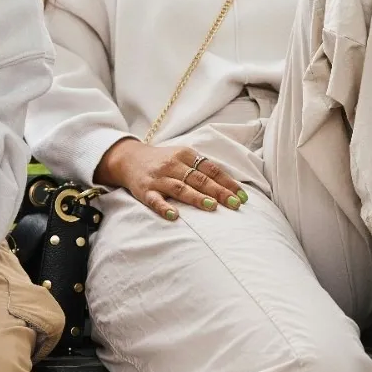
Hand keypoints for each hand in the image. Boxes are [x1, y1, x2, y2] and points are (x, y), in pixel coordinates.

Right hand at [95, 138, 247, 220]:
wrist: (129, 159)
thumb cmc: (163, 161)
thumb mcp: (183, 157)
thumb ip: (202, 168)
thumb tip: (229, 186)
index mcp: (186, 155)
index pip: (211, 169)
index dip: (227, 182)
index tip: (242, 196)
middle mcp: (173, 165)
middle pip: (199, 179)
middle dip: (219, 192)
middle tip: (235, 204)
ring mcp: (159, 178)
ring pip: (180, 188)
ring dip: (197, 198)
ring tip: (212, 207)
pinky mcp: (145, 191)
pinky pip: (155, 200)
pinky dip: (165, 208)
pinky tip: (175, 216)